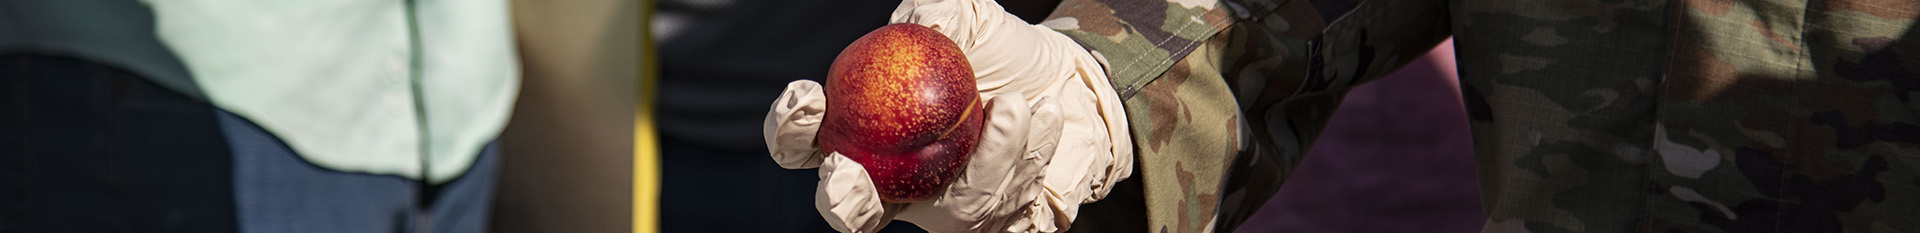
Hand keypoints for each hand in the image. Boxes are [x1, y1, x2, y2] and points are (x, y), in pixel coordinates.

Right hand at [763, 0, 1131, 231]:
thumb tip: (916, 24)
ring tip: (1016, 105)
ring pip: (952, 209)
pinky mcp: (994, 222)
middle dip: (840, 200)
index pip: (805, 142)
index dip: (790, 129)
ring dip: (989, 156)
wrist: (1067, 84)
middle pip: (850, 212)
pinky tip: (1042, 115)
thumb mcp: (969, 19)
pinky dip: (1025, 153)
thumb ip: (938, 12)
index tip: (808, 98)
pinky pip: (1004, 204)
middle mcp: (894, 183)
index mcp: (863, 131)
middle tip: (846, 172)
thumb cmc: (999, 52)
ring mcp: (944, 210)